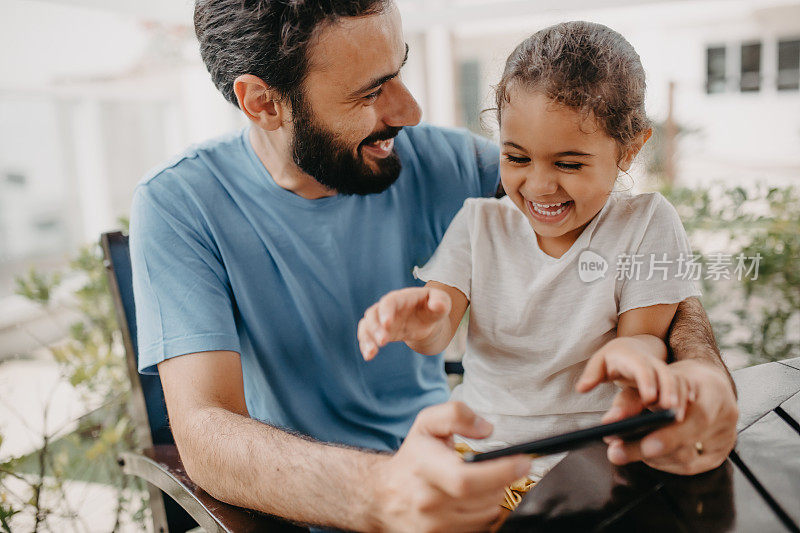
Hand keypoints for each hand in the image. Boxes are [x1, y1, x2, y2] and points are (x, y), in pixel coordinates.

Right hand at [358, 287, 450, 359]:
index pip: (390, 301)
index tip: (387, 324)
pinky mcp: (380, 331)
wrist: (427, 320)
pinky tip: (368, 356)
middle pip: (374, 313)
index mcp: (402, 298)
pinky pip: (367, 336)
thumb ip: (441, 302)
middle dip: (375, 327)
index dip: (387, 311)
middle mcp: (388, 307)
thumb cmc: (434, 308)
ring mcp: (382, 319)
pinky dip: (366, 345)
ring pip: (367, 325)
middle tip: (383, 341)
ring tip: (371, 353)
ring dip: (367, 338)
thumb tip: (437, 305)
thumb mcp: (442, 303)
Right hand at [370, 402, 530, 531]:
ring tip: (479, 482)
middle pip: (484, 498)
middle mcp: (427, 501)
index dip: (500, 472)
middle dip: (501, 481)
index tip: (523, 462)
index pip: (466, 479)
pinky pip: (478, 528)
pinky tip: (471, 500)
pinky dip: (481, 513)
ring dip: (492, 497)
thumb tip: (486, 428)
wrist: (385, 494)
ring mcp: (433, 526)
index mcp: (424, 468)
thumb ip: (456, 414)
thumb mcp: (427, 423)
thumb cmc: (413, 457)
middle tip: (497, 468)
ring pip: (486, 515)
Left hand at [576, 336, 690, 419]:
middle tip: (669, 409)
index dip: (646, 381)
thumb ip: (592, 374)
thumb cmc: (614, 357)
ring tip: (679, 416)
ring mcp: (664, 372)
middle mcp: (652, 363)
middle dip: (668, 390)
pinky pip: (683, 387)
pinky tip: (688, 413)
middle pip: (664, 374)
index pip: (641, 367)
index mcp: (633, 358)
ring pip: (677, 381)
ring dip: (679, 397)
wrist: (634, 347)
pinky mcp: (671, 381)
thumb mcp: (600, 362)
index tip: (649, 397)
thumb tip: (582, 388)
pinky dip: (686, 398)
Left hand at [601, 359, 737, 474]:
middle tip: (617, 453)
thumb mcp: (654, 379)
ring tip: (623, 451)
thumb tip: (610, 422)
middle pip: (689, 443)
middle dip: (649, 450)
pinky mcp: (720, 453)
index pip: (696, 418)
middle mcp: (725, 416)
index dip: (672, 436)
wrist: (705, 382)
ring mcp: (726, 437)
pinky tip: (647, 456)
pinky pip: (691, 467)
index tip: (645, 446)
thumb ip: (633, 399)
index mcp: (713, 391)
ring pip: (688, 459)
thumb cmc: (677, 379)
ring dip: (652, 458)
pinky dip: (665, 463)